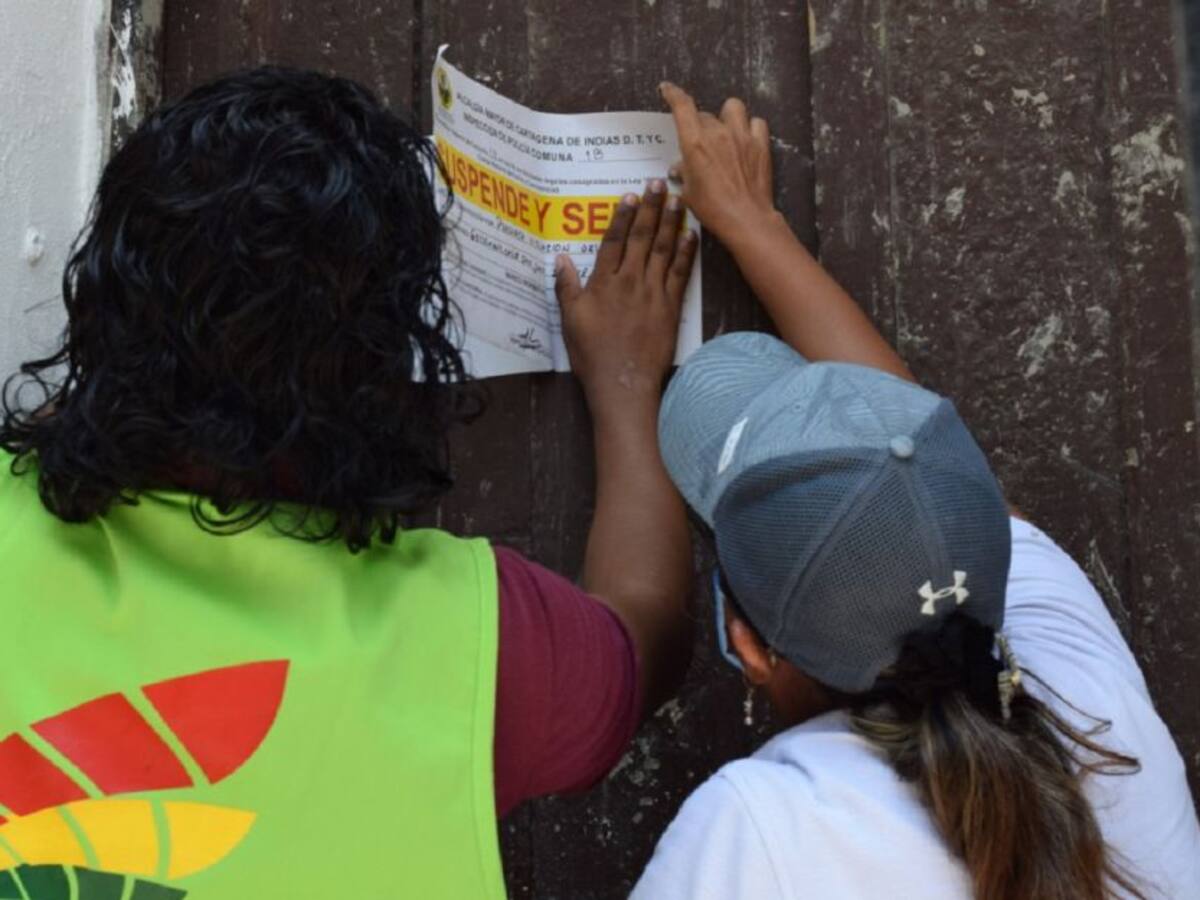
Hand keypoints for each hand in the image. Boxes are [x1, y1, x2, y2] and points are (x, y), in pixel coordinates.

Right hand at [555, 180, 697, 408]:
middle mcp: (630, 282)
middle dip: (650, 208)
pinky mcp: (670, 308)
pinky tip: (692, 235)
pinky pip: (680, 273)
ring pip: (663, 249)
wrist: (623, 382)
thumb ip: (566, 288)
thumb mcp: (570, 321)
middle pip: (641, 237)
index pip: (613, 240)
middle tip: (657, 183)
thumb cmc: (592, 355)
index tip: (628, 195)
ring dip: (671, 221)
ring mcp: (653, 293)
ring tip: (678, 198)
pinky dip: (686, 252)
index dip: (621, 215)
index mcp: (603, 283)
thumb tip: (560, 259)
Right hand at [660, 83, 775, 243]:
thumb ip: (684, 172)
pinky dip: (750, 127)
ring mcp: (742, 136)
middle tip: (701, 145)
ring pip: (733, 107)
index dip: (673, 94)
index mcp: (695, 143)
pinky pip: (756, 122)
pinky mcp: (760, 144)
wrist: (745, 219)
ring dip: (727, 116)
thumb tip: (680, 166)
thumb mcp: (689, 192)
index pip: (682, 107)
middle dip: (700, 125)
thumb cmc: (713, 208)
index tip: (667, 90)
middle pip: (705, 114)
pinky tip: (746, 140)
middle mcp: (718, 133)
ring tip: (726, 131)